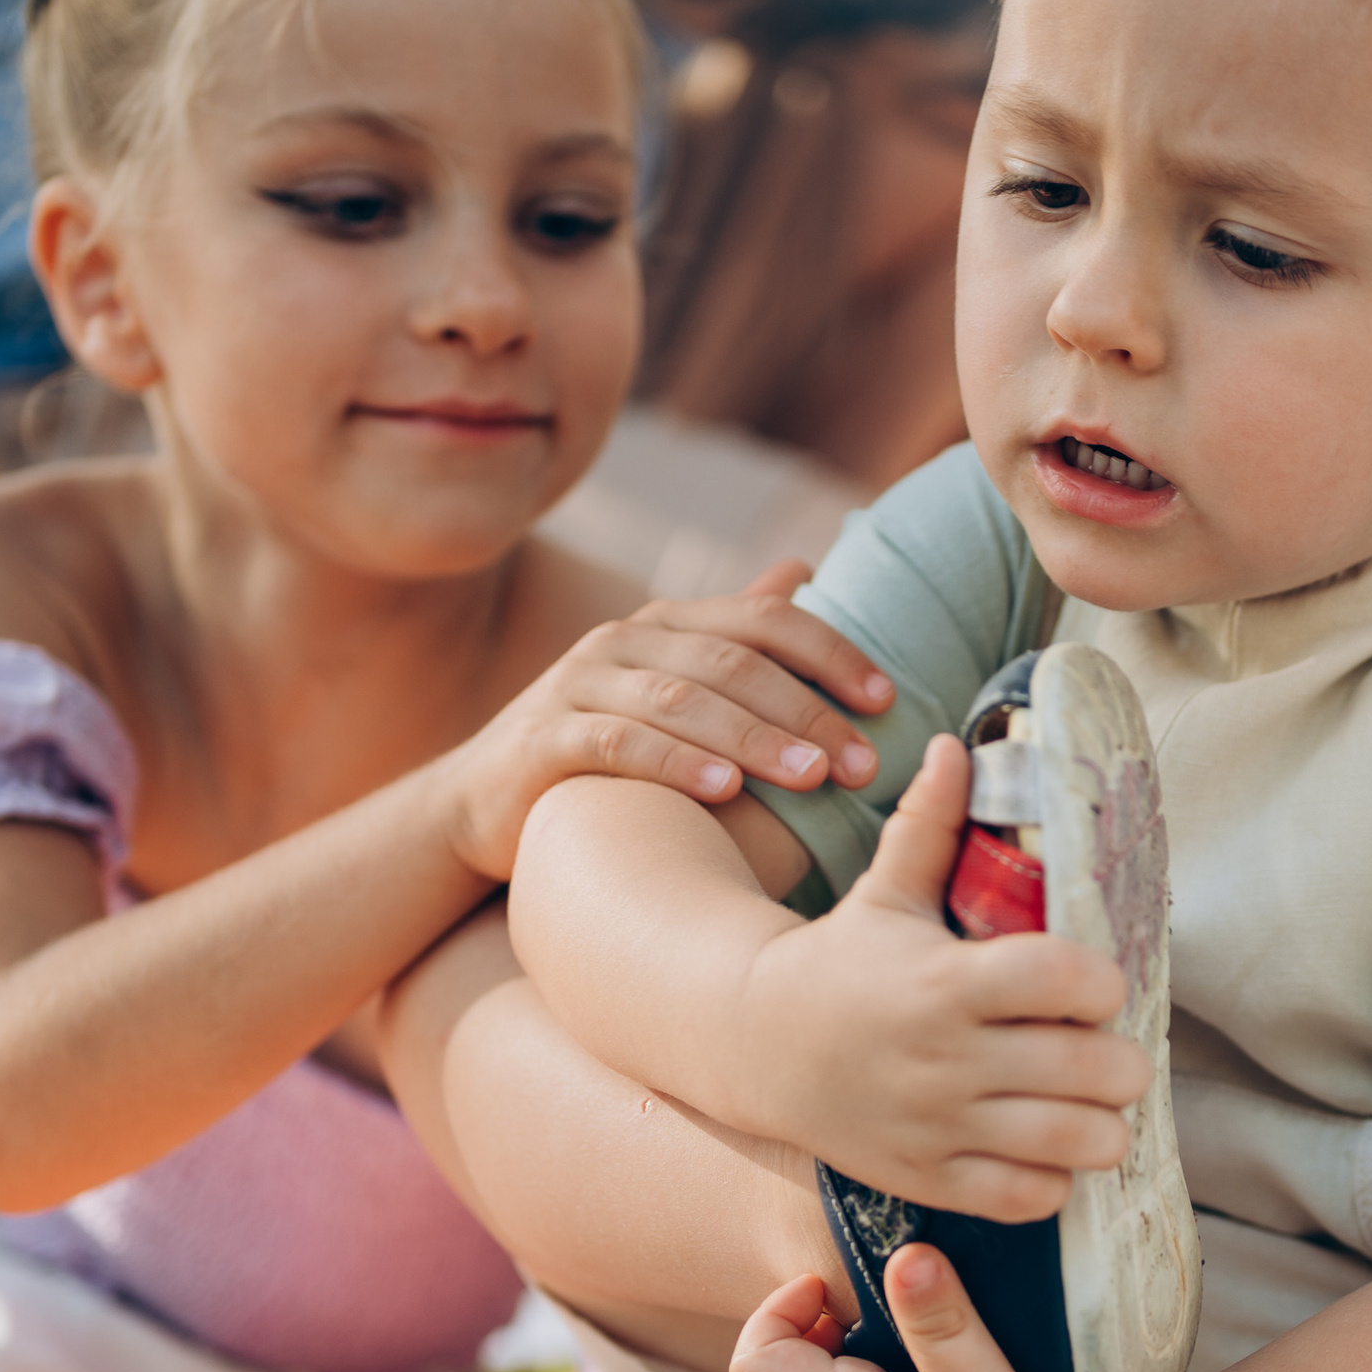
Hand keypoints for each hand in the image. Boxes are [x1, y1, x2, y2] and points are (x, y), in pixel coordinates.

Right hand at [441, 562, 894, 882]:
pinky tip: (726, 792)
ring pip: (682, 701)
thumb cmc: (603, 751)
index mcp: (669, 625)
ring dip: (755, 740)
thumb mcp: (673, 690)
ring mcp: (579, 684)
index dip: (830, 653)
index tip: (886, 702)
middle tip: (863, 764)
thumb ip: (734, 636)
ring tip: (813, 779)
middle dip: (806, 711)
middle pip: (732, 662)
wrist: (485, 803)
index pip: (765, 620)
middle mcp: (625, 641)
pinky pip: (618, 742)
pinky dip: (676, 763)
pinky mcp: (544, 738)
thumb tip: (803, 568)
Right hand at [737, 732, 1151, 1213]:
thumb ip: (932, 824)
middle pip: (1092, 1070)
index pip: (1067, 979)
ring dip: (1102, 1125)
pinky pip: (1029, 1197)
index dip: (1103, 981)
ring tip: (1091, 1102)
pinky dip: (1053, 1177)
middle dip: (1122, 1061)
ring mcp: (940, 1125)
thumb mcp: (885, 894)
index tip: (1097, 982)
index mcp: (946, 980)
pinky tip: (1044, 1147)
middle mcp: (947, 1058)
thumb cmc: (838, 963)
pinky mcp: (930, 1178)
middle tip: (1111, 1049)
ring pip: (1074, 1142)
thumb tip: (960, 745)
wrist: (753, 1045)